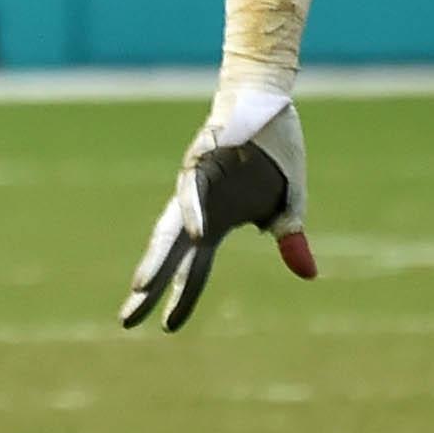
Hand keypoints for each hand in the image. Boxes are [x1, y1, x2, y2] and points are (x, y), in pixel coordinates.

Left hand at [119, 90, 316, 331]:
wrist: (267, 104)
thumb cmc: (271, 154)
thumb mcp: (288, 204)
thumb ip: (289, 239)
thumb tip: (308, 275)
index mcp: (213, 223)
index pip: (193, 269)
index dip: (181, 297)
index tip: (166, 328)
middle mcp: (196, 209)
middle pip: (167, 255)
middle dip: (147, 288)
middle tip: (125, 321)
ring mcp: (194, 185)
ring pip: (170, 227)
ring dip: (157, 258)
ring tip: (141, 287)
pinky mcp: (200, 160)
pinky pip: (194, 190)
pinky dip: (194, 212)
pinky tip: (194, 234)